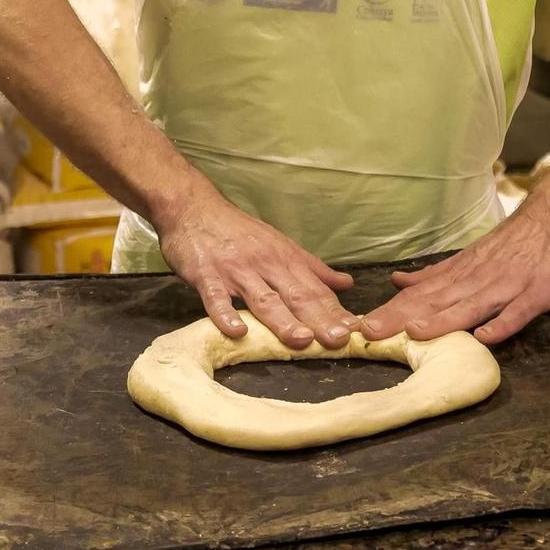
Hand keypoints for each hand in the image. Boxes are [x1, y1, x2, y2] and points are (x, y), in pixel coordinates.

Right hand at [156, 193, 356, 348]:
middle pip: (296, 296)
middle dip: (319, 319)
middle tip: (339, 340)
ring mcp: (236, 270)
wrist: (194, 208)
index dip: (335, 311)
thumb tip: (347, 284)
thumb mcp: (280, 245)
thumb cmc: (239, 231)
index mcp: (286, 260)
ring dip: (283, 320)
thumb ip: (313, 268)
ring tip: (301, 340)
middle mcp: (266, 265)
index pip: (316, 290)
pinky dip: (226, 315)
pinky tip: (237, 332)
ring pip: (263, 299)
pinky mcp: (206, 275)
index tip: (355, 332)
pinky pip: (216, 298)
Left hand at [359, 205, 549, 346]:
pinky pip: (517, 312)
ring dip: (444, 320)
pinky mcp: (536, 293)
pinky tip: (484, 338)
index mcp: (460, 273)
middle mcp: (478, 280)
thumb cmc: (511, 243)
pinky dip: (501, 324)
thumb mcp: (468, 256)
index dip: (390, 312)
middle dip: (402, 319)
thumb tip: (397, 283)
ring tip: (416, 333)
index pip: (419, 296)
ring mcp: (507, 286)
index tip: (360, 327)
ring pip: (471, 306)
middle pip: (436, 302)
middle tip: (370, 333)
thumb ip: (436, 275)